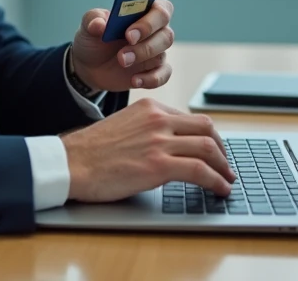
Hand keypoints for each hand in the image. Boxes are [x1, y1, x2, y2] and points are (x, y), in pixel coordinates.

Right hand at [61, 98, 234, 201]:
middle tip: (225, 164)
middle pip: (206, 128)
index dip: (207, 137)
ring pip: (208, 148)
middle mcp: (158, 119)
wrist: (70, 163)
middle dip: (221, 148)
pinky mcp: (158, 165)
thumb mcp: (124, 126)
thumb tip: (167, 147)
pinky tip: (220, 189)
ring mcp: (159, 141)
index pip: (190, 119)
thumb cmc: (90, 151)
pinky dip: (217, 180)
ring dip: (223, 166)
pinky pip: (200, 171)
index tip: (213, 150)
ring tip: (227, 179)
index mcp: (149, 108)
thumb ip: (147, 130)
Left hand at [70, 0, 174, 91]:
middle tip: (126, 47)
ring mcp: (156, 52)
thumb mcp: (88, 25)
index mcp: (144, 12)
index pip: (161, 10)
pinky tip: (134, 80)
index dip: (150, 21)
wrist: (90, 66)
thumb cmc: (95, 38)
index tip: (130, 32)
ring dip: (142, 57)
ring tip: (122, 61)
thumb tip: (99, 24)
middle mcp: (155, 31)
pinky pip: (163, 75)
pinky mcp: (154, 71)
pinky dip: (151, 79)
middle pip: (166, 34)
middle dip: (145, 42)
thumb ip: (93, 19)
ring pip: (162, 54)